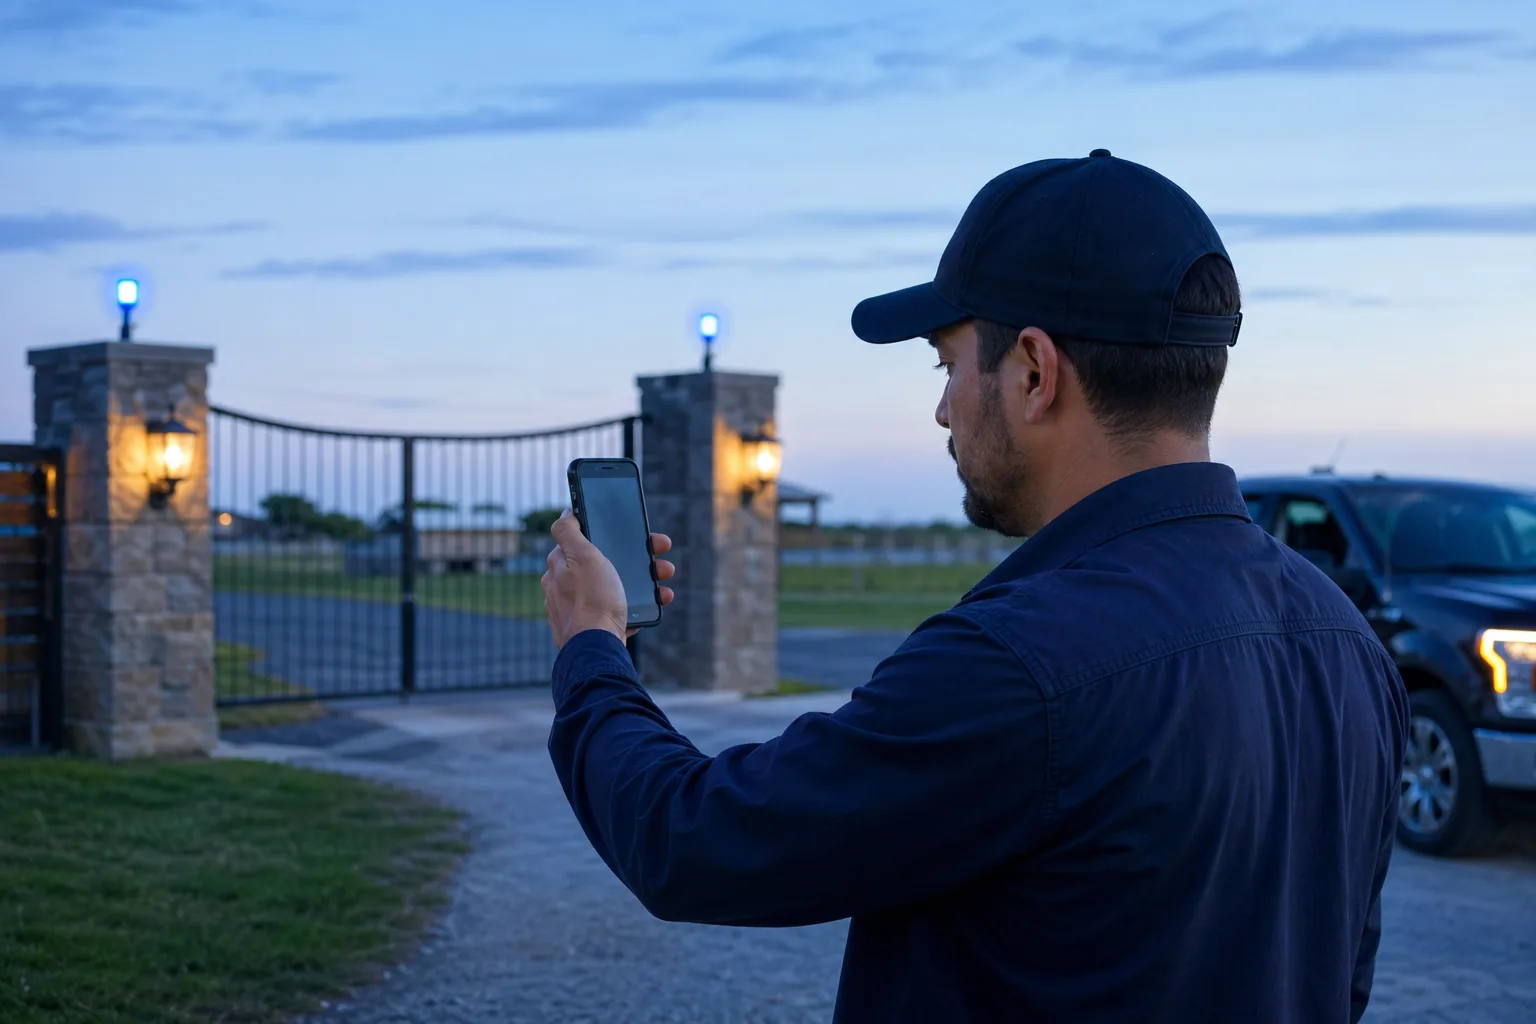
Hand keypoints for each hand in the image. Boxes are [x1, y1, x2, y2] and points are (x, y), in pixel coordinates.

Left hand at [541, 510, 675, 647]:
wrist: (597, 649)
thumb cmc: (591, 601)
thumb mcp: (582, 556)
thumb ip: (569, 531)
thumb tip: (566, 513)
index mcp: (560, 568)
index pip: (585, 543)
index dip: (610, 535)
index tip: (634, 534)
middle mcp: (566, 588)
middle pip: (604, 564)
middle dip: (635, 558)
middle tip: (660, 557)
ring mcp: (581, 609)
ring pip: (616, 586)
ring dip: (644, 579)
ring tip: (664, 579)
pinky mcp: (596, 627)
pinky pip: (621, 609)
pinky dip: (639, 603)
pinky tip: (656, 601)